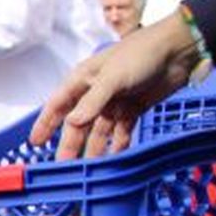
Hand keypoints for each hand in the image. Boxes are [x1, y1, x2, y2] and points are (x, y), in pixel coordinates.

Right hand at [29, 13, 200, 159]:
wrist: (179, 49)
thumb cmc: (142, 52)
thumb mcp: (112, 77)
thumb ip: (92, 101)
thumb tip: (72, 122)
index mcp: (83, 80)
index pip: (58, 105)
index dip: (45, 123)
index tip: (36, 142)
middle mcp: (96, 93)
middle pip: (78, 123)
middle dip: (71, 144)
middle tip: (64, 165)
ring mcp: (115, 102)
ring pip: (99, 130)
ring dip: (94, 148)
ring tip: (90, 167)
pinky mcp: (133, 109)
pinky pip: (121, 131)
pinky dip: (118, 143)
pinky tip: (115, 156)